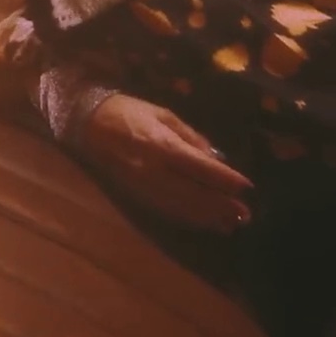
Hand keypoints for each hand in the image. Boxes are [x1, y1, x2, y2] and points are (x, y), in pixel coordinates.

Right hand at [77, 93, 253, 232]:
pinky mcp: (137, 196)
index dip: (224, 179)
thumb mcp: (164, 113)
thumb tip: (215, 157)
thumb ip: (191, 136)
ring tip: (231, 224)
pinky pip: (167, 211)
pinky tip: (205, 223)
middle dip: (221, 205)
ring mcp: (144, 187)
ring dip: (208, 218)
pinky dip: (189, 219)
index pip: (201, 168)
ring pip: (182, 208)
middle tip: (245, 215)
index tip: (246, 186)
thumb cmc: (131, 111)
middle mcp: (154, 171)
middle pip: (195, 194)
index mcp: (163, 145)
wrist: (88, 124)